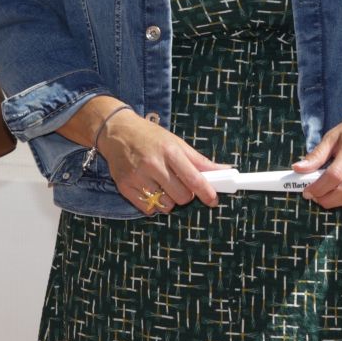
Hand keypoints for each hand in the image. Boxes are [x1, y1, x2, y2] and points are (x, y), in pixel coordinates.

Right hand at [95, 109, 224, 215]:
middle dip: (186, 194)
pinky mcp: (125, 187)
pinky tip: (151, 189)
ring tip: (163, 186)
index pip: (194, 179)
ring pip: (166, 205)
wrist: (116, 131)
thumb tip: (225, 170)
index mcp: (170, 151)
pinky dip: (154, 204)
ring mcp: (138, 177)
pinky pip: (149, 209)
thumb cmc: (150, 136)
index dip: (207, 192)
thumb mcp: (176, 143)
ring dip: (169, 200)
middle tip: (181, 185)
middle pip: (182, 196)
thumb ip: (200, 161)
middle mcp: (153, 164)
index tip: (213, 200)